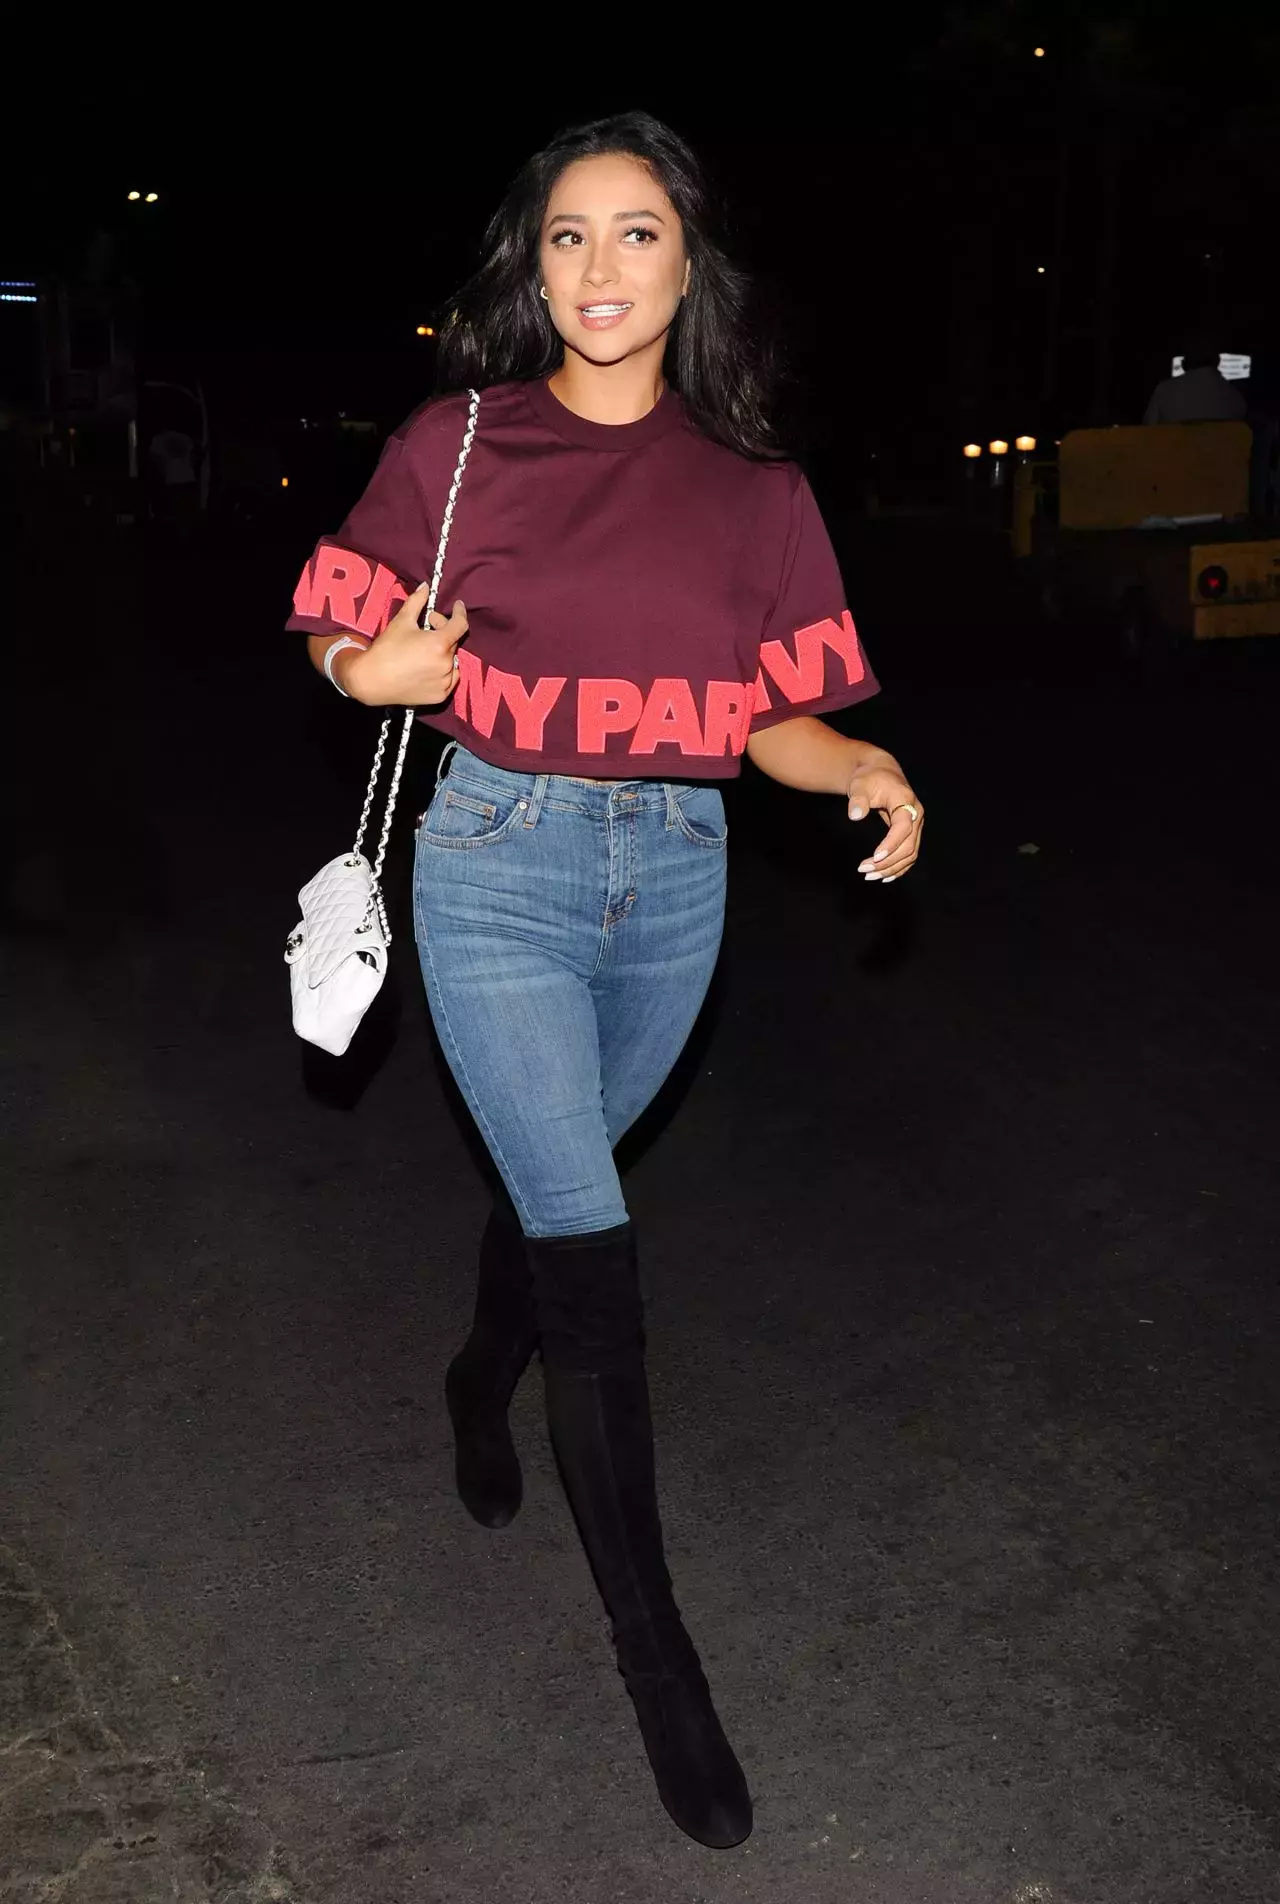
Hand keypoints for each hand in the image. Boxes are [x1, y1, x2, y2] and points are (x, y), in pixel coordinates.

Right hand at [343, 584, 468, 706]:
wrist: (371, 680)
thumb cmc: (386, 649)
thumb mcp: (402, 621)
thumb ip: (417, 601)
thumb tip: (426, 586)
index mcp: (439, 644)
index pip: (460, 625)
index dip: (460, 613)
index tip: (457, 606)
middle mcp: (446, 664)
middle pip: (452, 642)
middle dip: (441, 632)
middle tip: (425, 628)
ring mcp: (445, 682)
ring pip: (452, 660)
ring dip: (443, 652)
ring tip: (424, 650)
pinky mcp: (440, 696)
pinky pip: (450, 678)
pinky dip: (443, 670)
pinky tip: (427, 666)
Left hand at [847, 760, 923, 882]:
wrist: (881, 773)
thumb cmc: (869, 778)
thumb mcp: (859, 784)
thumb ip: (858, 799)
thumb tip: (855, 815)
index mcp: (905, 800)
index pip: (903, 827)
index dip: (891, 844)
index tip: (874, 857)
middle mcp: (916, 814)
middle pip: (908, 846)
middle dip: (887, 862)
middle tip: (864, 870)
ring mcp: (916, 825)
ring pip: (910, 854)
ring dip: (891, 868)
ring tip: (869, 876)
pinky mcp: (912, 833)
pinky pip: (910, 854)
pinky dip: (899, 867)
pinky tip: (884, 876)